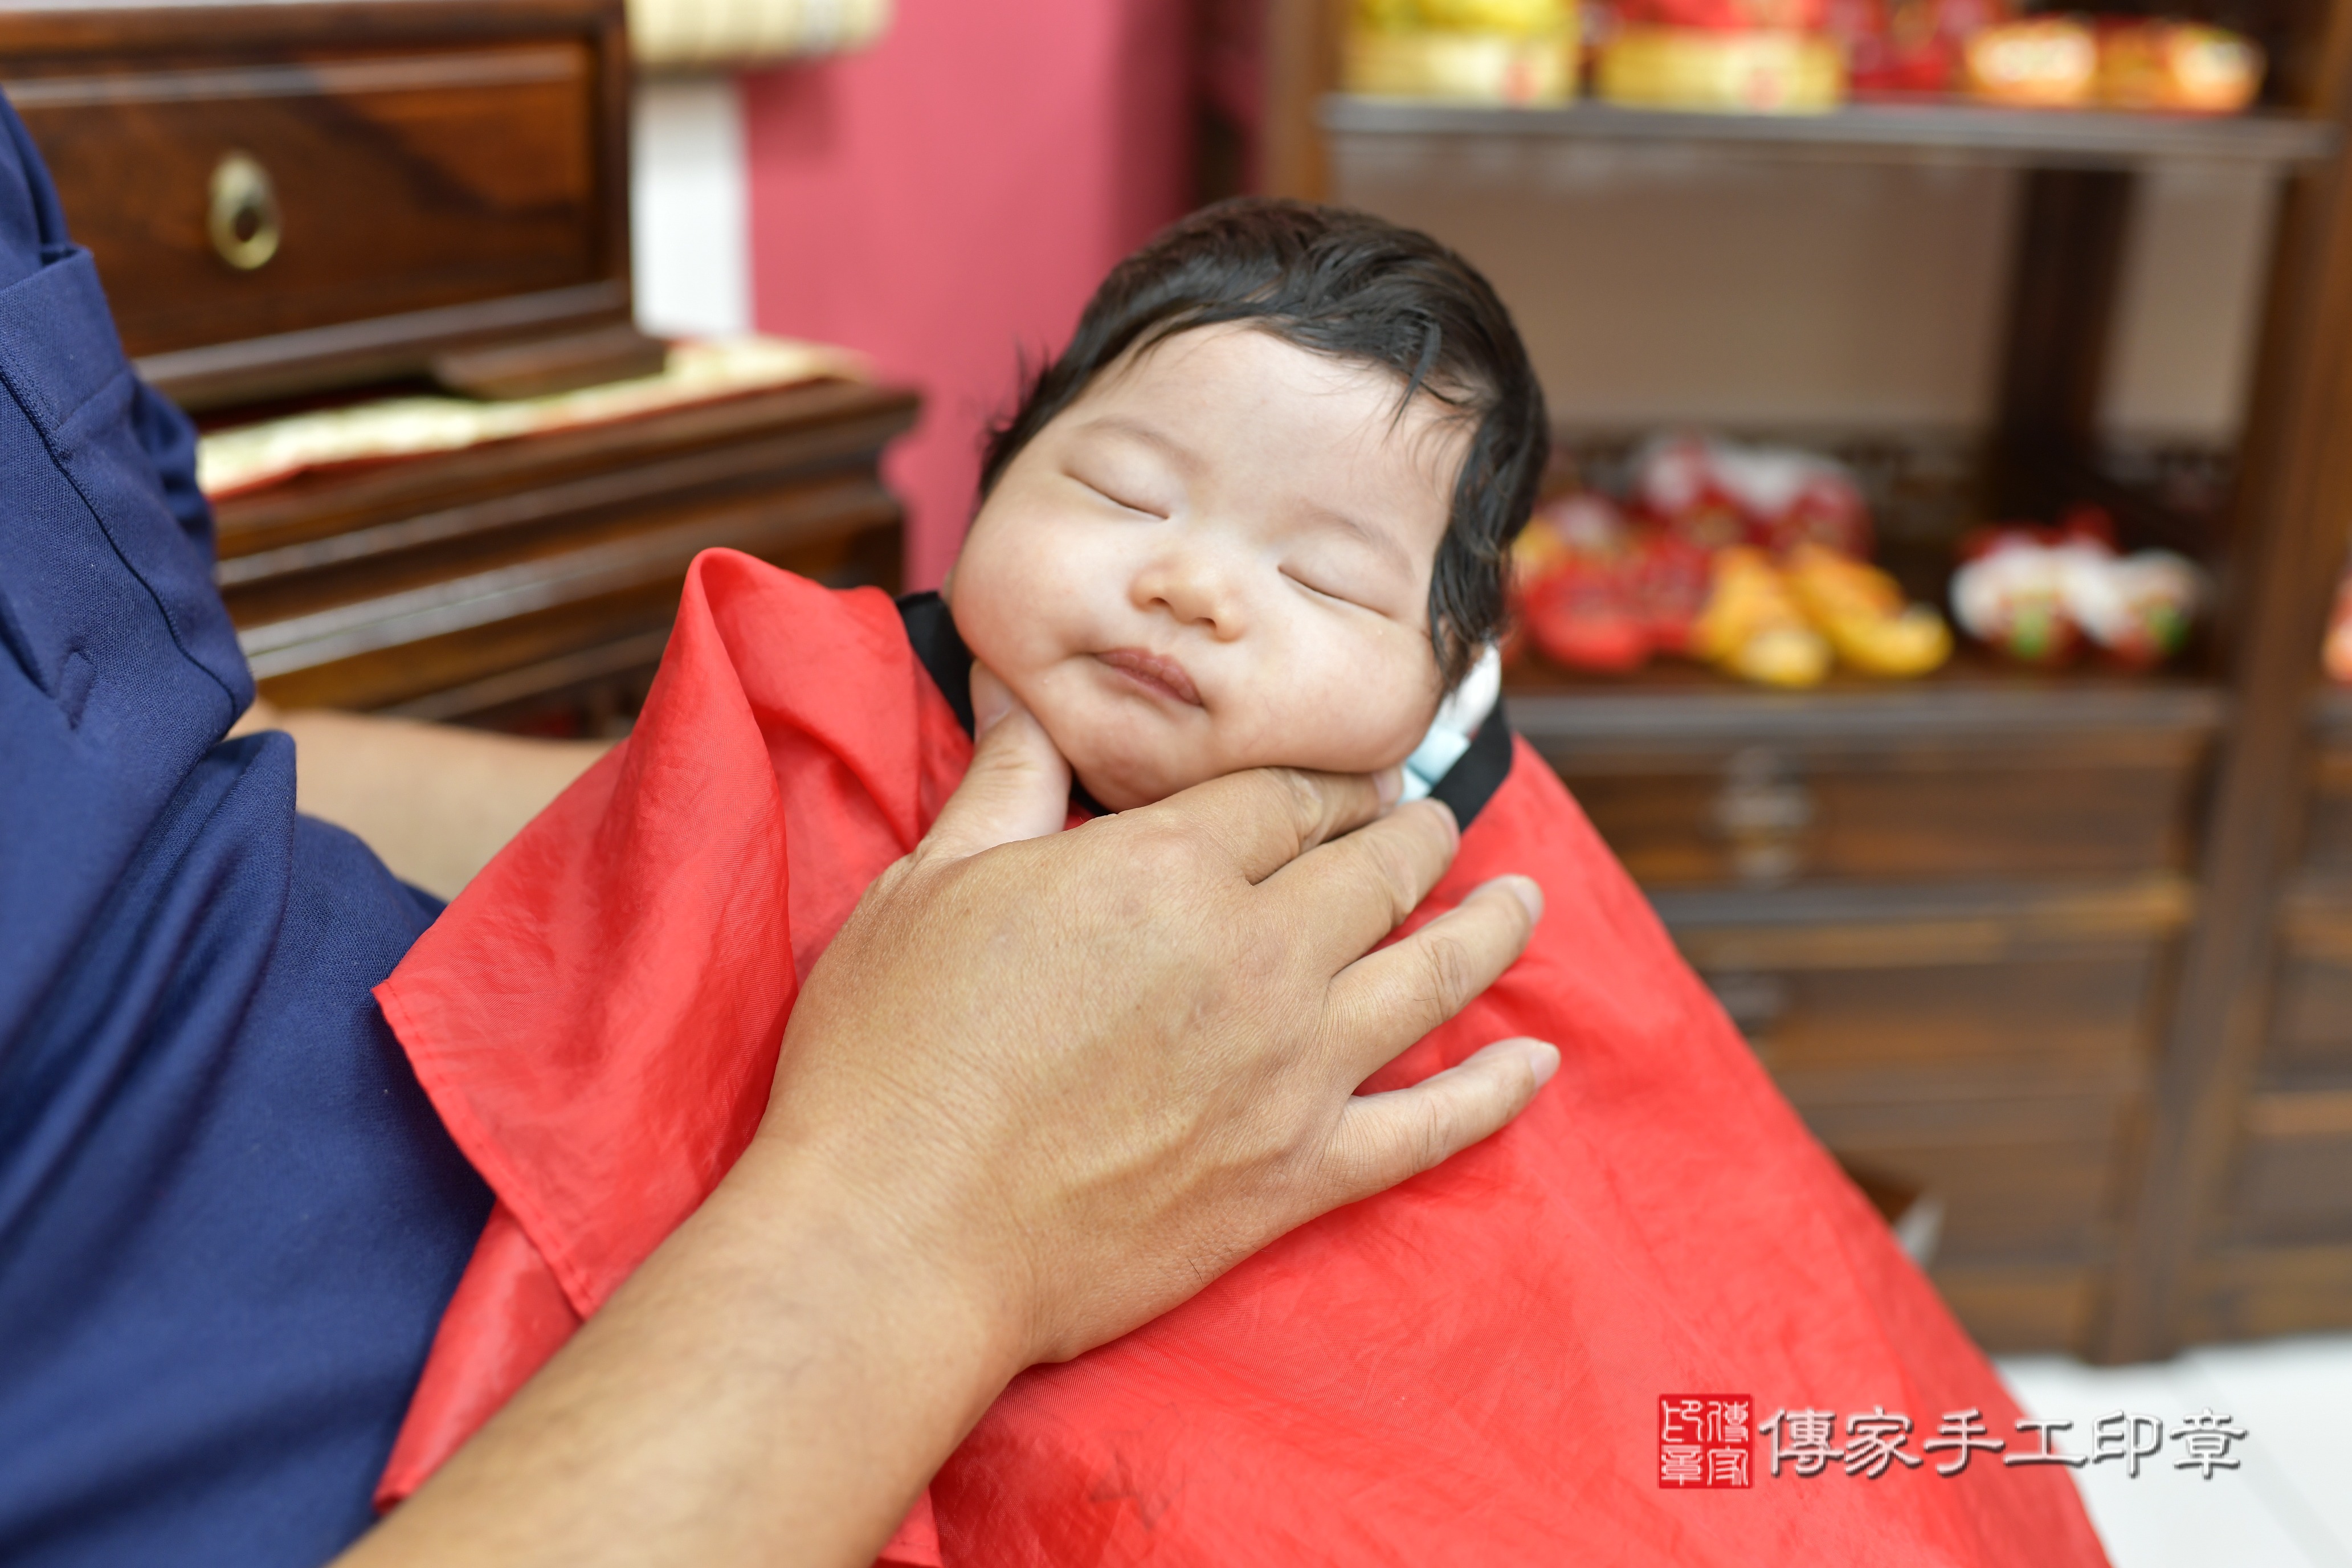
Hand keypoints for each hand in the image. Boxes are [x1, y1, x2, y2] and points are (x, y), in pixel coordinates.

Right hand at [763, 668, 1555, 1366]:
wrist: (903, 1236)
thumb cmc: (894, 1056)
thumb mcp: (929, 887)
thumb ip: (1004, 788)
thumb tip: (1026, 704)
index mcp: (1167, 870)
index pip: (1280, 798)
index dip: (1320, 781)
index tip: (1346, 778)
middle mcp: (1256, 959)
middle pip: (1372, 872)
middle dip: (1414, 833)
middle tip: (1436, 818)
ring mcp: (1290, 1072)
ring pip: (1427, 977)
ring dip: (1489, 930)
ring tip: (1526, 901)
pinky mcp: (1295, 1177)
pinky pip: (1429, 1128)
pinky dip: (1493, 1094)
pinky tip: (1538, 1065)